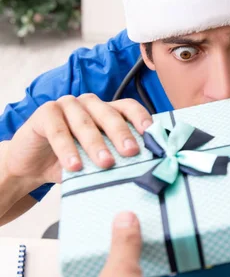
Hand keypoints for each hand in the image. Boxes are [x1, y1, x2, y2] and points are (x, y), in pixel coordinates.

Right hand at [4, 95, 152, 184]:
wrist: (31, 166)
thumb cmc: (68, 161)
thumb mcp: (94, 161)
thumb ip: (114, 159)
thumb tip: (142, 172)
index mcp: (105, 111)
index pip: (128, 107)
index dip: (141, 118)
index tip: (151, 135)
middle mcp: (88, 104)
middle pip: (109, 114)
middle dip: (121, 134)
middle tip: (131, 152)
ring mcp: (66, 105)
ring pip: (84, 122)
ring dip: (95, 144)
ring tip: (105, 164)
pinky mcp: (45, 113)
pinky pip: (58, 130)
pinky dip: (67, 149)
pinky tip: (74, 165)